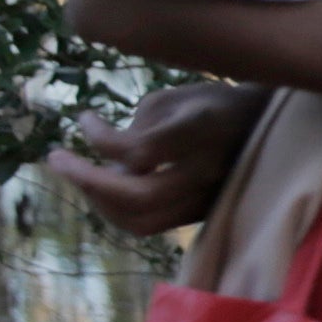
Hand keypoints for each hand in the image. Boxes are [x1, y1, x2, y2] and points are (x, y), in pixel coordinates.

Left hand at [43, 80, 265, 237]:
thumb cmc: (213, 103)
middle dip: (86, 180)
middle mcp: (206, 170)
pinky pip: (150, 224)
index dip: (101, 139)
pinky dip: (118, 209)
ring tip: (79, 175)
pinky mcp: (199, 215)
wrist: (266, 128)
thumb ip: (139, 127)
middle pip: (137, 197)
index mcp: (202, 130)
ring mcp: (205, 198)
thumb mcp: (176, 98)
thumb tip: (110, 160)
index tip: (84, 118)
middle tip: (55, 159)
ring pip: (141, 221)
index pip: (140, 151)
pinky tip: (104, 187)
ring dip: (99, 201)